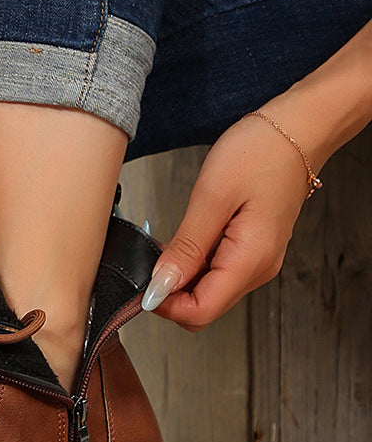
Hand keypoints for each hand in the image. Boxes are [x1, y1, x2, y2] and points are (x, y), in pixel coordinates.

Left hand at [142, 109, 314, 330]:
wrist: (298, 128)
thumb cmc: (262, 152)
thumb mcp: (212, 197)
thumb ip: (186, 248)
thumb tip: (159, 287)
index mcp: (250, 260)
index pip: (200, 313)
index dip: (165, 305)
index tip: (142, 283)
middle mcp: (257, 269)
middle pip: (202, 308)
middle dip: (170, 294)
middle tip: (151, 260)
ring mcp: (257, 262)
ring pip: (207, 293)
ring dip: (180, 278)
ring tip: (169, 244)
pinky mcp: (252, 252)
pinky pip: (215, 274)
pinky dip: (193, 265)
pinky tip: (185, 242)